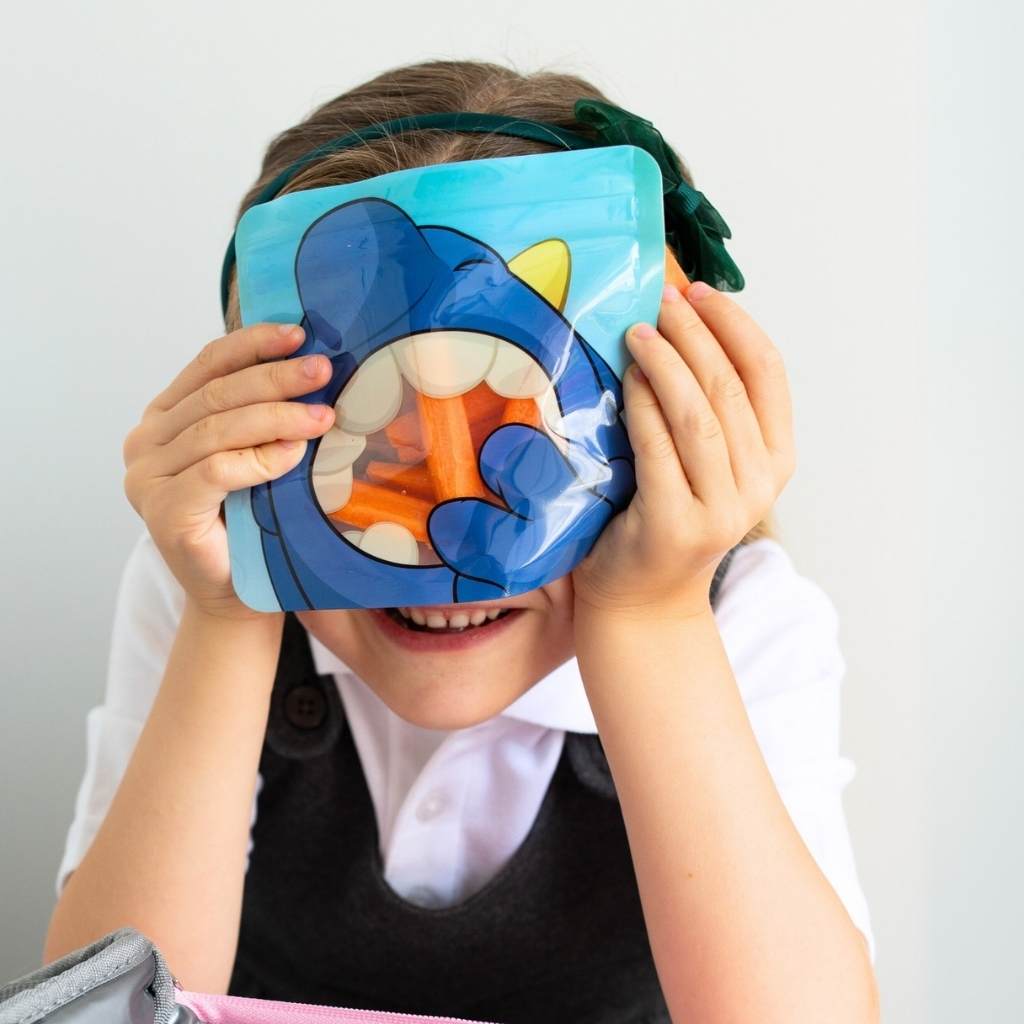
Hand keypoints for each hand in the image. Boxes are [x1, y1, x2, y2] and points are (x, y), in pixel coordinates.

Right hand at [122, 322, 335, 619]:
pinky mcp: (163, 510)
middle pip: (217, 395)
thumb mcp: (254, 454)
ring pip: (218, 430)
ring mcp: (147, 477)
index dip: (253, 344)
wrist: (238, 593)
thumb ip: (259, 414)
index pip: (208, 365)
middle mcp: (146, 442)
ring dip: (277, 418)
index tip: (299, 334)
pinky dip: (260, 459)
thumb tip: (312, 364)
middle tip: (322, 371)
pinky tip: (294, 454)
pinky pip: (217, 471)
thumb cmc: (252, 521)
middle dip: (275, 379)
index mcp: (165, 417)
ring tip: (323, 417)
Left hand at [572, 281, 795, 618]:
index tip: (701, 292)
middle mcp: (758, 484)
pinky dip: (644, 404)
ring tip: (639, 330)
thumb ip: (710, 409)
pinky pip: (659, 447)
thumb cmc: (667, 516)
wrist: (644, 599)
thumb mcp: (707, 462)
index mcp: (776, 460)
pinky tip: (629, 377)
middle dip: (696, 332)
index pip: (769, 375)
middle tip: (661, 299)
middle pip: (731, 387)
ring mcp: (720, 509)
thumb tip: (682, 323)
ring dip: (669, 362)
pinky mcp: (675, 523)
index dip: (736, 325)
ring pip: (700, 414)